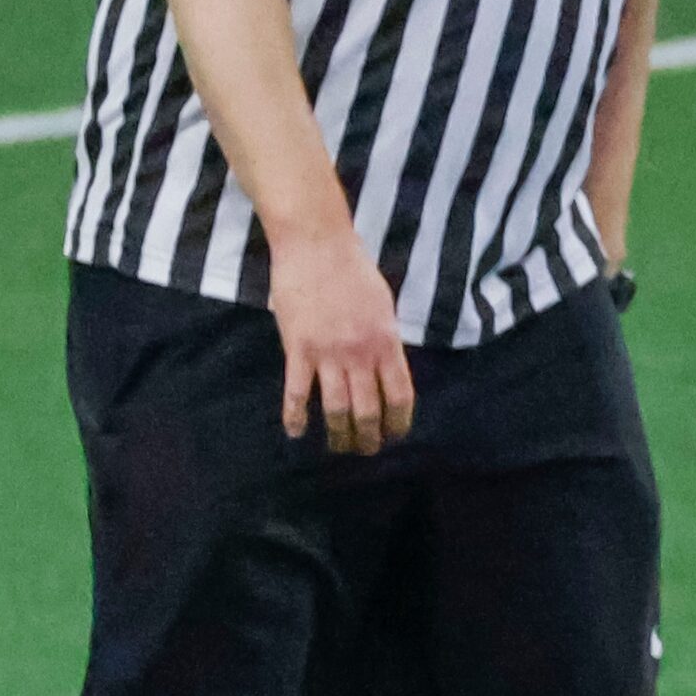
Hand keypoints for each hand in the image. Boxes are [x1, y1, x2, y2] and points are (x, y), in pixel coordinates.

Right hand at [268, 228, 415, 454]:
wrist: (317, 245)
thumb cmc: (353, 269)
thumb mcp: (383, 304)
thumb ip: (385, 338)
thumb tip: (388, 365)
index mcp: (387, 341)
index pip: (400, 394)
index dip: (399, 421)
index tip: (396, 435)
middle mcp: (361, 353)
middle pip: (368, 409)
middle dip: (369, 436)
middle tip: (367, 450)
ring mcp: (328, 353)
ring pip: (336, 409)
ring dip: (338, 435)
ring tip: (339, 448)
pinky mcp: (297, 349)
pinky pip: (297, 393)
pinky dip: (295, 417)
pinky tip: (295, 432)